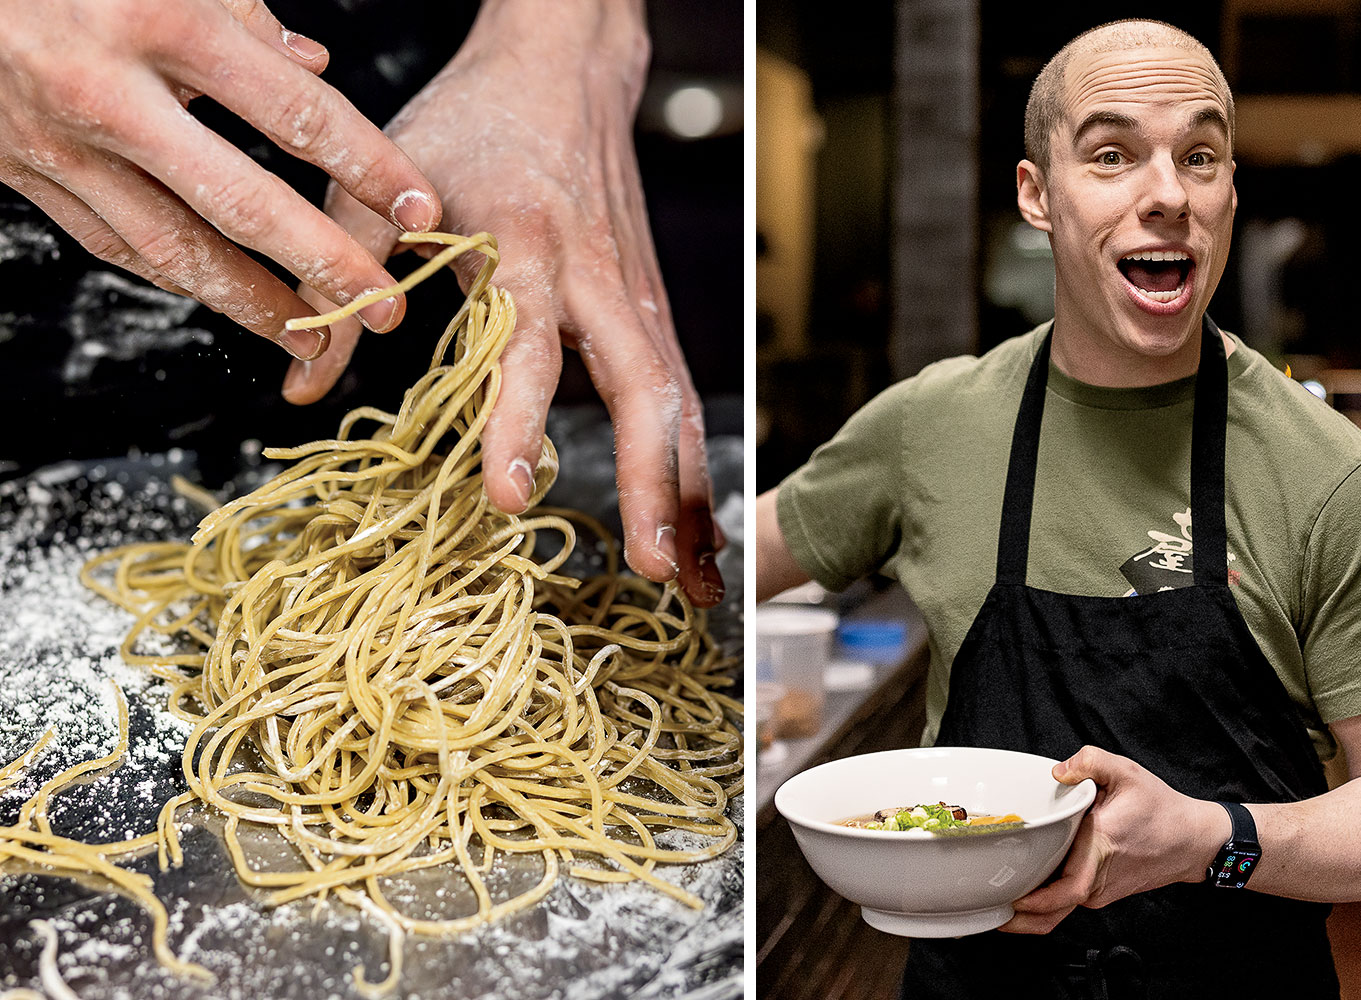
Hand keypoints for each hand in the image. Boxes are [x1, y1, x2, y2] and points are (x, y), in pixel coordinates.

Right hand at [0, 0, 441, 359]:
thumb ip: (246, 16)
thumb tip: (317, 67)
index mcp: (161, 18)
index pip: (296, 112)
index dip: (369, 167)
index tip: (420, 207)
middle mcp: (108, 91)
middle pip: (243, 203)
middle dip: (324, 266)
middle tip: (386, 307)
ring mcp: (56, 140)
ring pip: (173, 247)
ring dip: (253, 303)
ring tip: (315, 337)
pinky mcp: (18, 171)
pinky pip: (114, 241)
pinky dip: (177, 276)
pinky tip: (223, 296)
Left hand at [282, 0, 724, 605]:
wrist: (563, 72)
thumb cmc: (474, 124)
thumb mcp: (386, 183)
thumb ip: (343, 280)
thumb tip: (299, 389)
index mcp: (528, 244)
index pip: (530, 345)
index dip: (520, 421)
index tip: (512, 496)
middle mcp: (600, 278)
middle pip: (645, 390)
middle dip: (652, 485)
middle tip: (650, 571)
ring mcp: (641, 297)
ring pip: (681, 405)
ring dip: (691, 495)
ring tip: (695, 585)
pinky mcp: (656, 311)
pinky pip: (684, 400)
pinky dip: (694, 470)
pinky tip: (698, 531)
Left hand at [1001, 745, 1226, 933]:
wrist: (1194, 841)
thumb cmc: (1161, 809)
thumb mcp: (1127, 772)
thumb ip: (1090, 761)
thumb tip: (1059, 770)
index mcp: (1101, 849)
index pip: (1066, 889)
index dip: (1036, 901)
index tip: (1009, 900)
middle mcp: (1097, 878)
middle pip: (1052, 911)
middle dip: (1018, 917)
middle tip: (986, 907)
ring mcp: (1100, 892)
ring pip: (1058, 912)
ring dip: (1028, 915)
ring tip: (995, 904)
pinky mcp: (1101, 893)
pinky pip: (1067, 904)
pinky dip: (1044, 904)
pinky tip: (1023, 890)